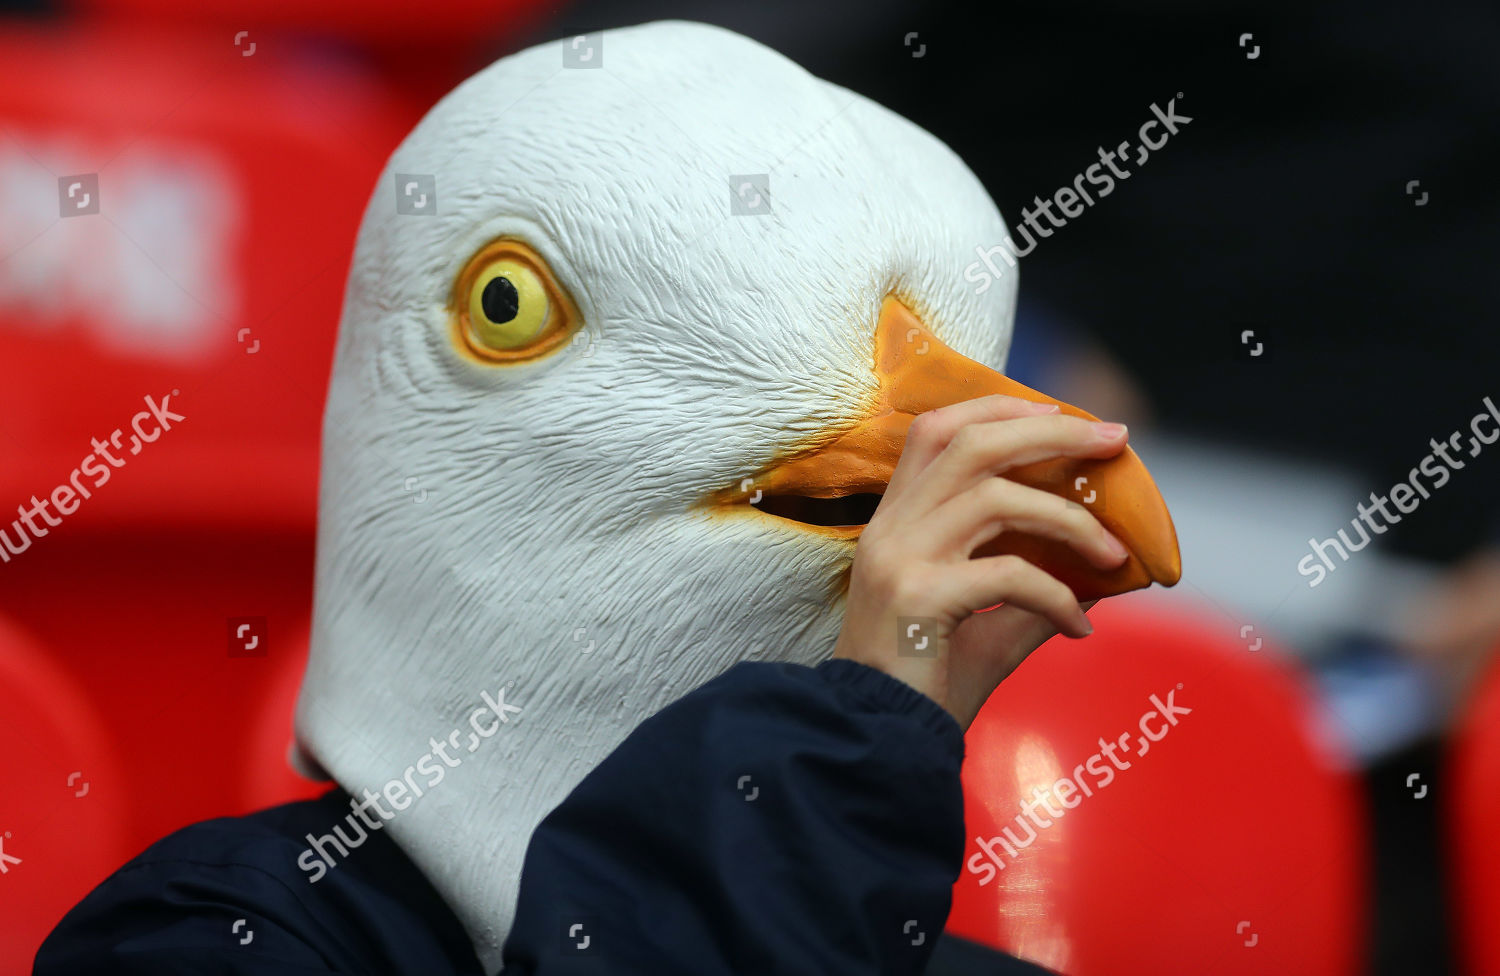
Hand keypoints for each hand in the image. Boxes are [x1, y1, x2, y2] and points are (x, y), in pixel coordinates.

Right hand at [832, 394, 1130, 729]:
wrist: (880, 741)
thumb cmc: (925, 686)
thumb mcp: (986, 627)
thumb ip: (1032, 591)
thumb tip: (1099, 572)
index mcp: (896, 522)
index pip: (937, 431)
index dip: (998, 408)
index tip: (1057, 413)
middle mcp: (892, 529)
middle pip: (972, 443)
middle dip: (1049, 433)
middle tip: (1112, 440)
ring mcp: (901, 560)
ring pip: (997, 497)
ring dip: (1070, 520)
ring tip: (1112, 555)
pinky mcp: (919, 598)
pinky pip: (1010, 574)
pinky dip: (1058, 596)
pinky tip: (1077, 628)